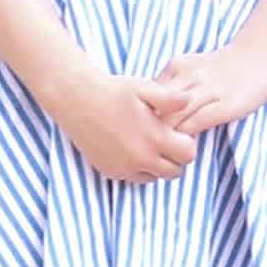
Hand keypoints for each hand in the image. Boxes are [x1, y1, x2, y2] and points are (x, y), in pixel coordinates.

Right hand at [51, 72, 197, 183]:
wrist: (76, 99)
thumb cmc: (113, 90)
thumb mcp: (145, 88)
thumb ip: (171, 99)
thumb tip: (189, 100)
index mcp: (154, 138)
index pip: (188, 155)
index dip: (187, 143)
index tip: (177, 131)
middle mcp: (141, 159)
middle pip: (174, 172)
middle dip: (175, 158)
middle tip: (165, 139)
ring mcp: (124, 168)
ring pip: (154, 177)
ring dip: (156, 165)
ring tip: (147, 142)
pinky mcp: (109, 171)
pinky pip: (133, 178)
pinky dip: (137, 168)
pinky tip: (130, 147)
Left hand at [144, 47, 266, 136]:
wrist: (258, 56)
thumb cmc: (222, 66)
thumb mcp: (191, 66)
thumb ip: (172, 83)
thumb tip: (151, 106)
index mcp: (177, 66)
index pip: (147, 95)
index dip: (141, 115)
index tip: (141, 130)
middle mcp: (188, 76)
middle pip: (155, 108)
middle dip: (148, 129)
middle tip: (147, 146)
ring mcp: (206, 91)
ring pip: (172, 119)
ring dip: (165, 138)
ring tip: (164, 151)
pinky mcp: (223, 106)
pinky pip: (195, 125)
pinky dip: (185, 139)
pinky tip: (185, 146)